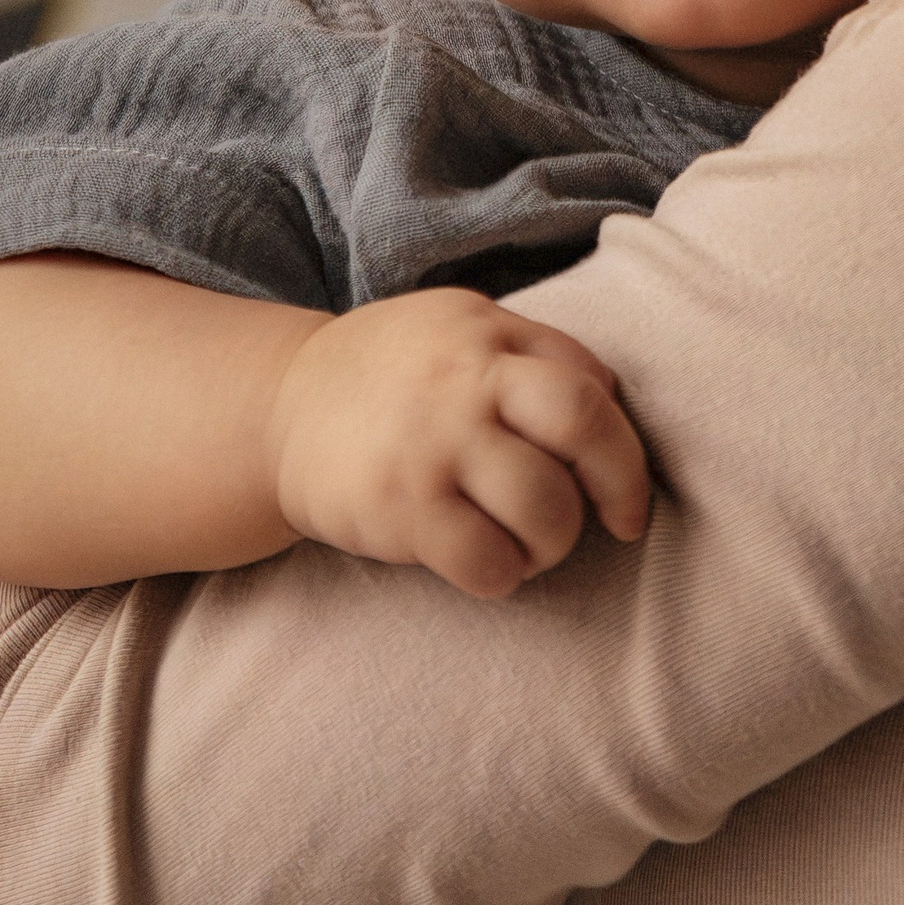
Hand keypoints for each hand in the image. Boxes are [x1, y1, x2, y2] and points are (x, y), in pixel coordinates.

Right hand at [266, 293, 650, 598]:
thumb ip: (532, 354)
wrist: (278, 408)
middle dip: (620, 484)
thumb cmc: (395, 376)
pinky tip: (487, 563)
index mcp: (490, 332)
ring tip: (534, 545)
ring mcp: (432, 443)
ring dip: (557, 541)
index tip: (624, 490)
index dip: (624, 445)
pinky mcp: (398, 506)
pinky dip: (504, 574)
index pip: (590, 384)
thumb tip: (612, 402)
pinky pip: (486, 560)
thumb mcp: (460, 330)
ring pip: (544, 505)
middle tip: (619, 522)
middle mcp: (465, 380)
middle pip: (581, 424)